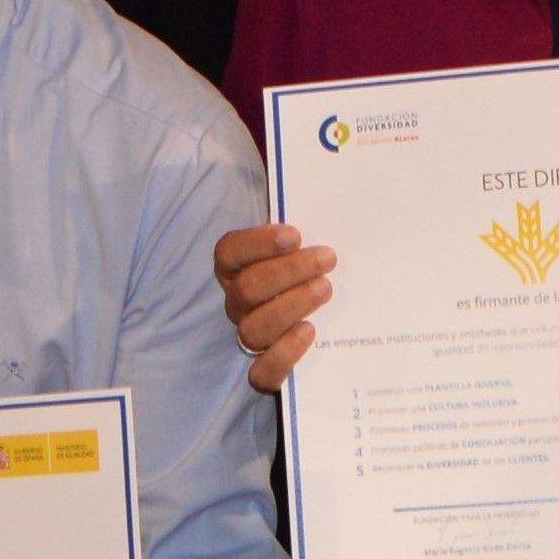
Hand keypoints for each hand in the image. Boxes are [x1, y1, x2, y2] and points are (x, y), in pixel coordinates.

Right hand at [212, 222, 335, 390]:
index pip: (230, 252)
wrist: (324, 317)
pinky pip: (262, 373)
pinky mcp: (266, 372)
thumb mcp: (303, 240)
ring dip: (292, 306)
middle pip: (248, 289)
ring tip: (326, 288)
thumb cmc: (308, 266)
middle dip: (290, 271)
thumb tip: (328, 184)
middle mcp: (237, 302)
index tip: (295, 233)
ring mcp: (250, 337)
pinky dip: (284, 355)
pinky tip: (310, 332)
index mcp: (236, 266)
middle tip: (328, 258)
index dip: (258, 243)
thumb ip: (302, 222)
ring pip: (254, 328)